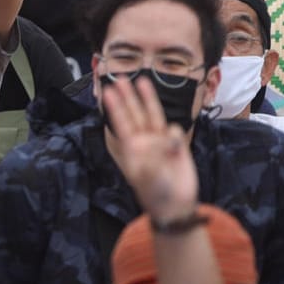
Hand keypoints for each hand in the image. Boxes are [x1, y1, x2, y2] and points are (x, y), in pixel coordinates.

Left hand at [102, 73, 198, 222]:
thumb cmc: (154, 193)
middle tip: (120, 78)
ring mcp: (160, 141)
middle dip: (128, 95)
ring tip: (142, 81)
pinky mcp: (176, 145)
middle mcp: (144, 140)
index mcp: (131, 147)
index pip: (121, 122)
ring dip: (147, 98)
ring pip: (153, 114)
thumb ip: (151, 160)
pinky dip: (174, 137)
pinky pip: (174, 131)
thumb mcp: (146, 178)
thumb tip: (160, 142)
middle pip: (135, 112)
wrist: (175, 205)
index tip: (106, 93)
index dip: (115, 107)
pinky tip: (174, 150)